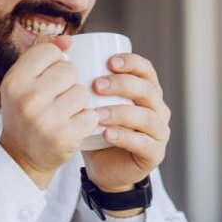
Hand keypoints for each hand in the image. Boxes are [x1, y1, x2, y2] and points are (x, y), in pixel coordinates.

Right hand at [0, 35, 98, 188]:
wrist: (22, 157)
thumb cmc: (25, 113)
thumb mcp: (21, 82)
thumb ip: (39, 53)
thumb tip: (67, 39)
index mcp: (14, 80)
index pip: (50, 51)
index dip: (55, 62)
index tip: (48, 77)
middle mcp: (27, 98)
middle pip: (70, 70)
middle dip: (69, 82)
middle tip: (57, 99)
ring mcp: (46, 119)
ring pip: (83, 92)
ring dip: (79, 102)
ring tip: (64, 113)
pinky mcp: (65, 137)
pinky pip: (91, 115)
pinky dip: (87, 120)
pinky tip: (73, 126)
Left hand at [83, 52, 170, 192]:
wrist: (104, 168)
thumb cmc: (98, 130)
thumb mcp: (93, 104)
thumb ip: (85, 84)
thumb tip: (62, 53)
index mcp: (146, 91)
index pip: (145, 70)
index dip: (131, 62)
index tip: (109, 61)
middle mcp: (157, 109)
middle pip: (147, 90)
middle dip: (122, 84)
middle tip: (96, 85)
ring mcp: (159, 132)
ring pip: (146, 117)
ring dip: (121, 112)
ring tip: (97, 113)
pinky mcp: (154, 153)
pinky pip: (143, 143)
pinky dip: (125, 137)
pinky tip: (107, 134)